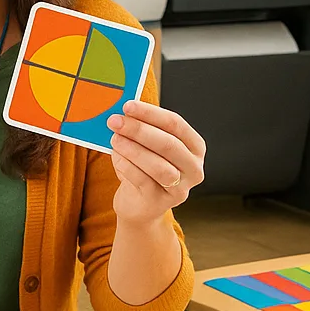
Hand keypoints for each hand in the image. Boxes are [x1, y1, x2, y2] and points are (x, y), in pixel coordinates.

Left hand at [108, 100, 205, 225]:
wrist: (139, 204)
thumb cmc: (143, 169)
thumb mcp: (146, 147)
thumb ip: (141, 130)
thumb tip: (123, 113)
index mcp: (195, 147)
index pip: (176, 124)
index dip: (151, 113)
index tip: (128, 106)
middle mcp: (194, 168)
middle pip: (168, 144)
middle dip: (139, 130)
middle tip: (115, 121)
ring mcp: (180, 188)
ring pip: (157, 165)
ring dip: (133, 149)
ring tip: (115, 139)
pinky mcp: (161, 202)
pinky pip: (143, 180)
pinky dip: (127, 165)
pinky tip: (116, 157)